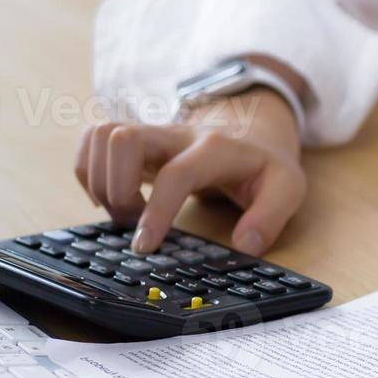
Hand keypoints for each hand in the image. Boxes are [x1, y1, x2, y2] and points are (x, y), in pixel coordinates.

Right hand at [74, 87, 305, 255]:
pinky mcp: (134, 139)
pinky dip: (89, 171)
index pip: (176, 174)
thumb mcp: (288, 189)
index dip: (155, 211)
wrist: (253, 131)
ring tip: (125, 213)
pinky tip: (110, 196)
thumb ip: (270, 217)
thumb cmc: (265, 166)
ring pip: (100, 135)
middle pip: (122, 138)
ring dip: (99, 181)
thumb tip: (245, 244)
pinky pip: (92, 140)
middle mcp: (176, 133)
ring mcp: (151, 132)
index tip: (145, 246)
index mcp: (215, 148)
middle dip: (117, 189)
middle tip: (134, 225)